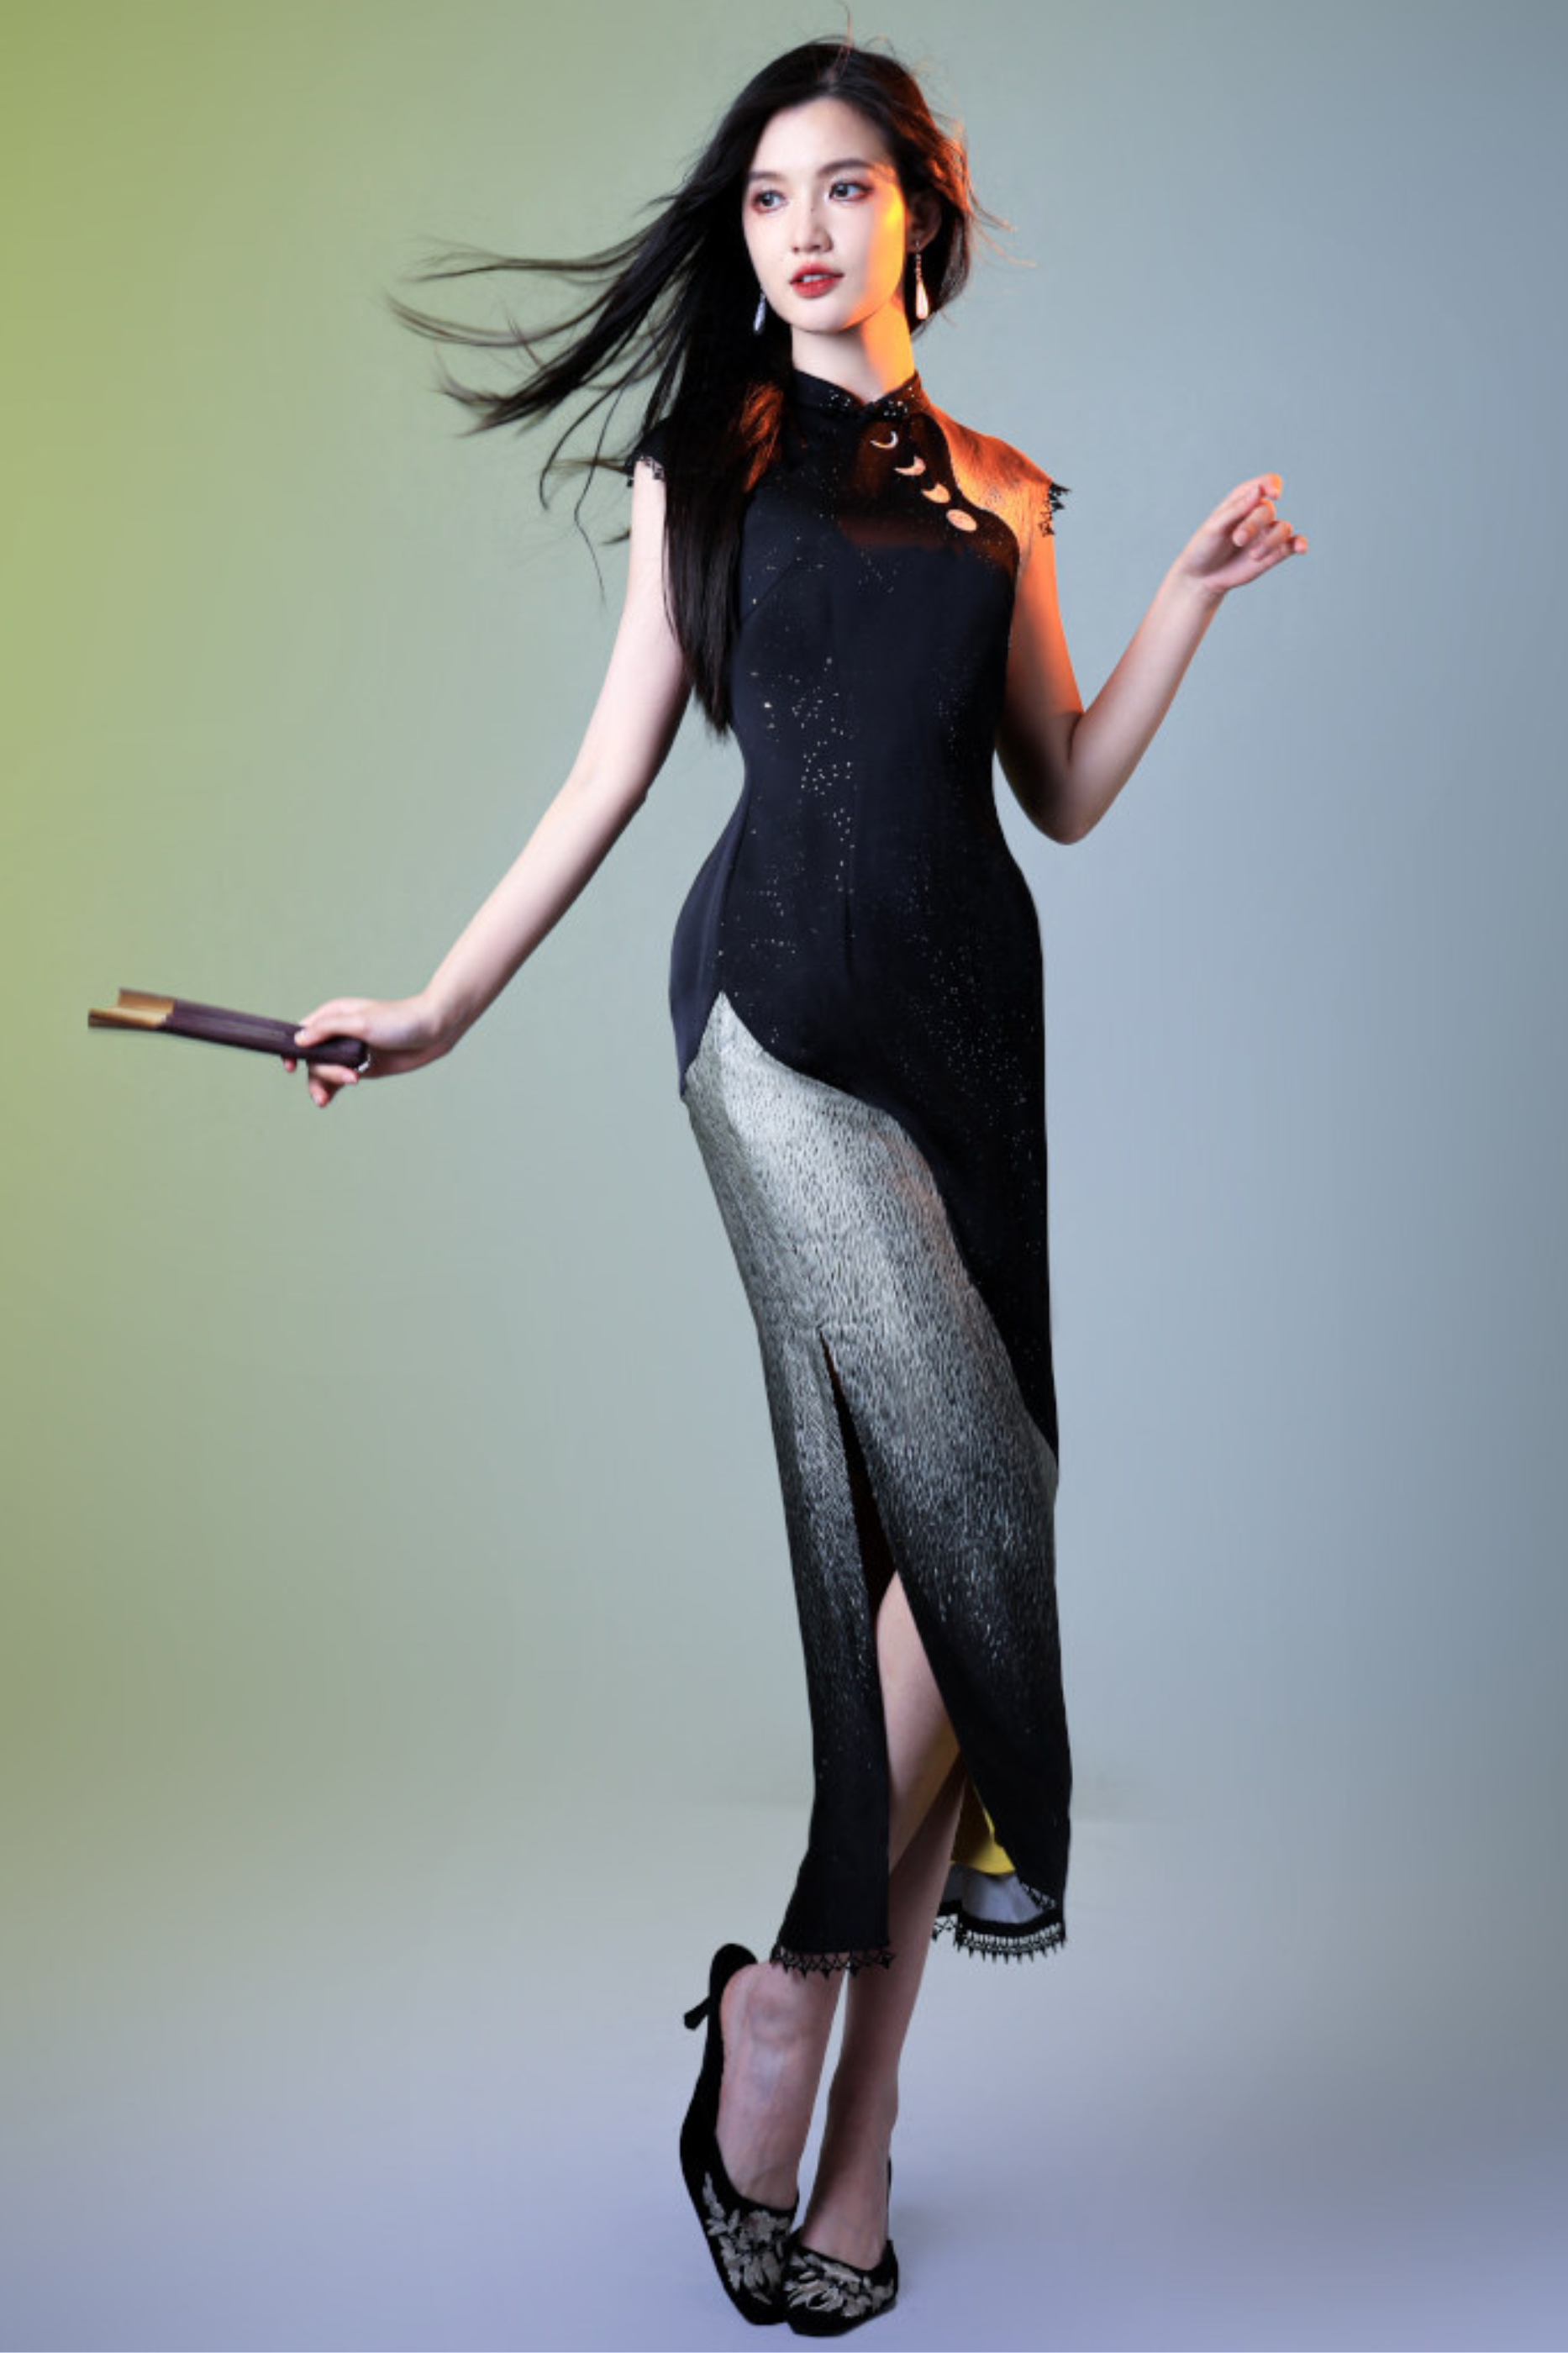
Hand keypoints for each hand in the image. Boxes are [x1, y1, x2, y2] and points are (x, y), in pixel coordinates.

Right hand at [281, 990, 452, 1108]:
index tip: (289, 1067)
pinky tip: (327, 1100)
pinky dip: (332, 1090)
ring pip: (323, 1071)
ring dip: (323, 1085)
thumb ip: (328, 1030)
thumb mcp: (362, 1022)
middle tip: (345, 1080)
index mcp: (334, 1015)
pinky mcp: (361, 1066)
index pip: (302, 1032)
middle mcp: (338, 1033)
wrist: (432, 1033)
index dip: (292, 1050)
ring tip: (327, 1099)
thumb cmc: (399, 1021)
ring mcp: (349, 1051)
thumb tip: (299, 1040)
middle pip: (312, 1057)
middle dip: (320, 1073)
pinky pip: (338, 1080)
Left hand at [1175, 475, 1307, 600]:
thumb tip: (1259, 490)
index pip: (1265, 483)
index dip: (1272, 485)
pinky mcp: (1274, 553)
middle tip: (1238, 539)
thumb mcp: (1215, 526)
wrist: (1201, 577)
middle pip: (1267, 511)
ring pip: (1283, 528)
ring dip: (1270, 541)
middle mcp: (1258, 514)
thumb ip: (1237, 508)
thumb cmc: (1204, 547)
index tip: (1273, 494)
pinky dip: (1299, 544)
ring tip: (1254, 556)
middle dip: (1253, 525)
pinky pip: (1292, 544)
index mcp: (1243, 499)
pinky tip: (1300, 548)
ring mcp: (1267, 533)